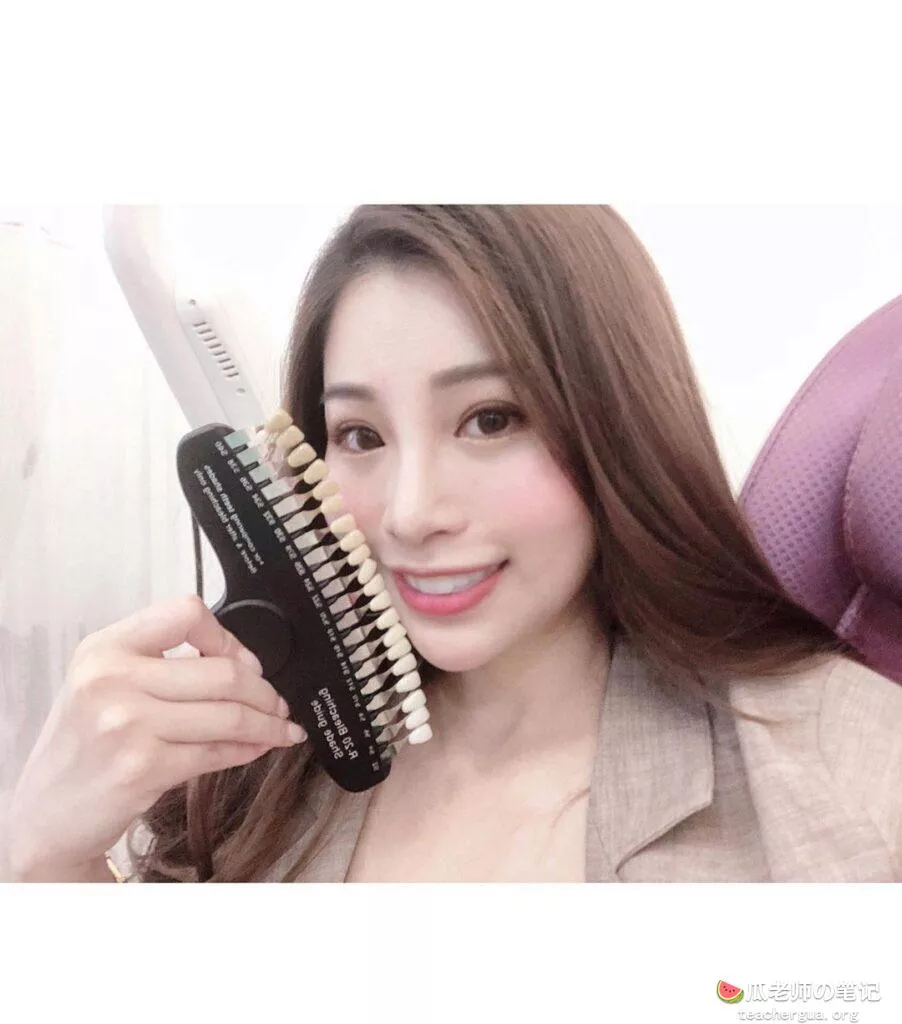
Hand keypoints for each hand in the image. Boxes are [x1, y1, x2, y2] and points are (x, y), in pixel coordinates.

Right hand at [6, 594, 305, 880]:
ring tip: (281, 728)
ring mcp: (127, 724)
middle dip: (264, 690)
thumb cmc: (84, 745)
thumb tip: (242, 662)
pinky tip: (259, 748)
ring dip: (268, 723)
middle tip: (277, 703)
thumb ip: (159, 663)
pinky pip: (218, 752)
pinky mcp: (144, 767)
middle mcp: (112, 679)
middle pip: (223, 671)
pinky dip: (250, 750)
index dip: (227, 636)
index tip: (244, 660)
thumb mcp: (104, 684)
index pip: (185, 613)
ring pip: (230, 714)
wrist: (46, 813)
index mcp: (105, 648)